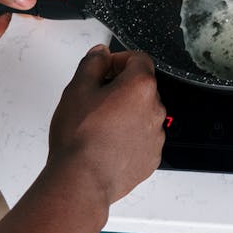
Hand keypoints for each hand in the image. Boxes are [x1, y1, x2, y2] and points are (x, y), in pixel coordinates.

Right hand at [47, 46, 164, 206]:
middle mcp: (156, 109)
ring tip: (98, 125)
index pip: (139, 59)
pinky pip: (142, 138)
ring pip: (142, 113)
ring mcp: (156, 135)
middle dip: (120, 87)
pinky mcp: (151, 157)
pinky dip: (129, 136)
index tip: (103, 69)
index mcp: (141, 87)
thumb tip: (101, 52)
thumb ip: (92, 63)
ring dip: (125, 113)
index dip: (118, 59)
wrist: (82, 180)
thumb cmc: (79, 137)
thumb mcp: (77, 89)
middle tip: (94, 99)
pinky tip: (106, 144)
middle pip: (141, 87)